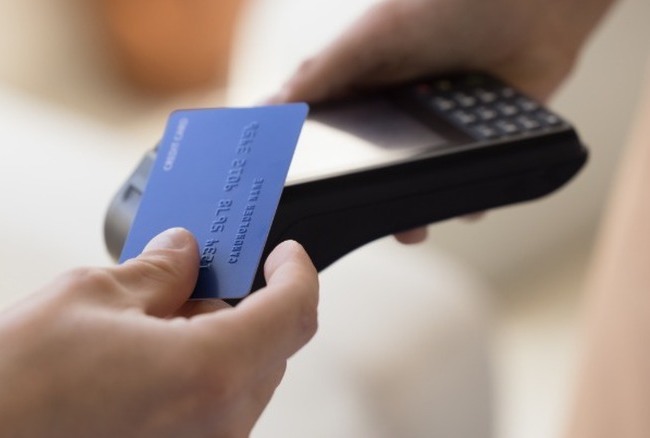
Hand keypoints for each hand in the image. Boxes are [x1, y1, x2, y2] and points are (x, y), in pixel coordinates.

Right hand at [0, 228, 318, 437]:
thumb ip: (156, 271)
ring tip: (153, 316)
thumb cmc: (8, 391)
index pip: (293, 313)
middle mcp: (217, 425)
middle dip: (241, 302)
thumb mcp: (90, 296)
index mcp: (208, 372)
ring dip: (214, 339)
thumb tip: (183, 252)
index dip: (296, 273)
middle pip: (269, 347)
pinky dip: (195, 374)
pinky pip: (211, 409)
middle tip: (199, 272)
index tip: (284, 254)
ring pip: (239, 379)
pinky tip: (145, 357)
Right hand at [270, 0, 612, 242]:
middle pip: (362, 173)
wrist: (535, 6)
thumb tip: (273, 107)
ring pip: (409, 188)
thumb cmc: (449, 6)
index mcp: (357, 88)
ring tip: (412, 228)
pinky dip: (463, 201)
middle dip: (358, 201)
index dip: (302, 165)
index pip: (318, 134)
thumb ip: (326, 69)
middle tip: (352, 223)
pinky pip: (461, 186)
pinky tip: (465, 204)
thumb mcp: (376, 33)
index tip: (289, 196)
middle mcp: (389, 117)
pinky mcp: (473, 147)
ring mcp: (431, 134)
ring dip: (409, 213)